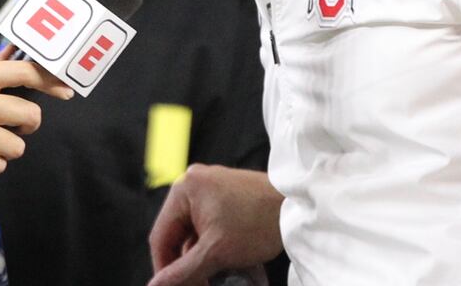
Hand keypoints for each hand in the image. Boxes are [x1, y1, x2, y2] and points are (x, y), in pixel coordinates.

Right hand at [148, 165, 284, 285]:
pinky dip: (218, 249)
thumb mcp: (216, 253)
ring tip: (220, 278)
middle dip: (189, 266)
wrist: (300, 206)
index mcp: (185, 189)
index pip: (161, 236)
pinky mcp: (228, 196)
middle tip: (199, 284)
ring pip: (196, 235)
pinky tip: (233, 267)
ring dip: (205, 261)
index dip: (164, 268)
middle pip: (178, 236)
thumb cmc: (258, 222)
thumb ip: (183, 272)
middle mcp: (195, 184)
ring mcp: (212, 188)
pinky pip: (212, 227)